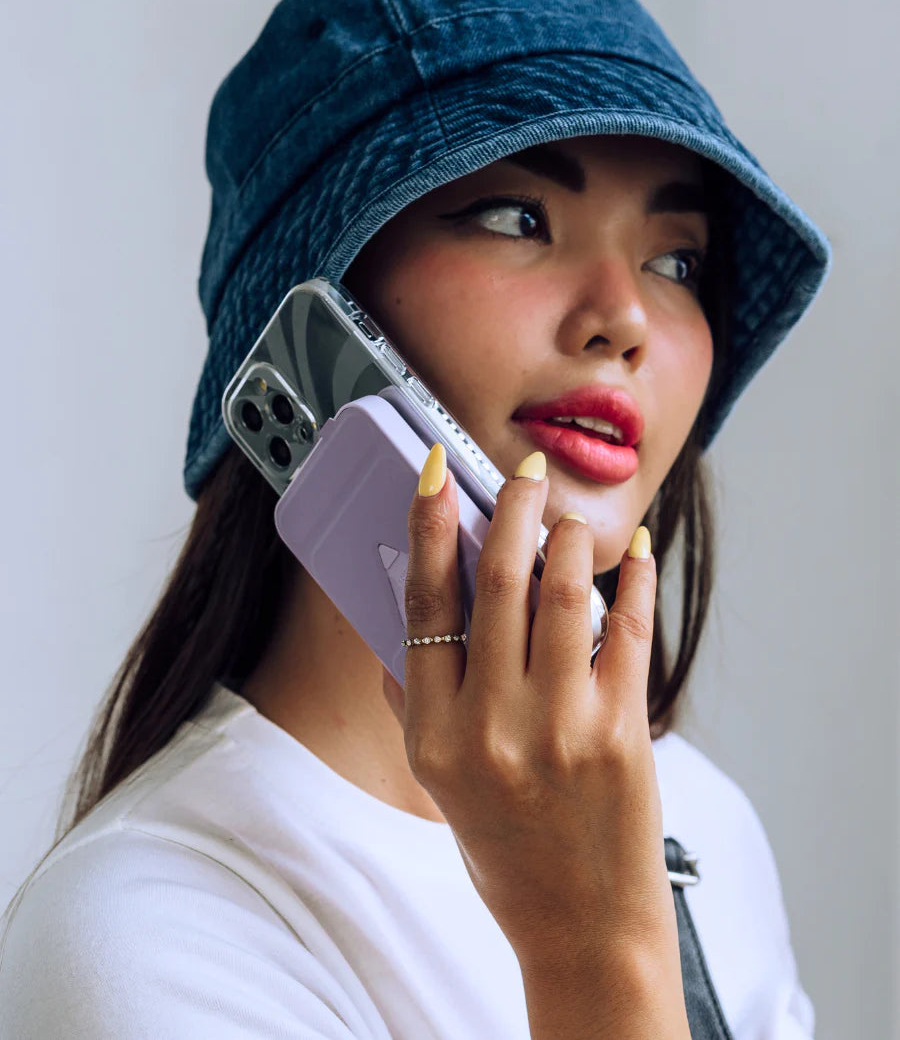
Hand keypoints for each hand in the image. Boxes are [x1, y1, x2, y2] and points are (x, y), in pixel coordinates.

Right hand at [382, 443, 678, 971]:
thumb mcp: (436, 780)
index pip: (424, 602)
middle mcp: (492, 725)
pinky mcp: (621, 732)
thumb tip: (399, 620)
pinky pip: (628, 631)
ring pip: (564, 593)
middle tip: (522, 471)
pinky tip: (633, 552)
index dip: (428, 524)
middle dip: (509, 507)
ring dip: (566, 536)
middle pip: (496, 581)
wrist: (580, 924)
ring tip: (566, 517)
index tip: (437, 471)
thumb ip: (412, 701)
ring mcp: (561, 727)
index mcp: (434, 733)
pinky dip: (633, 580)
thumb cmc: (503, 847)